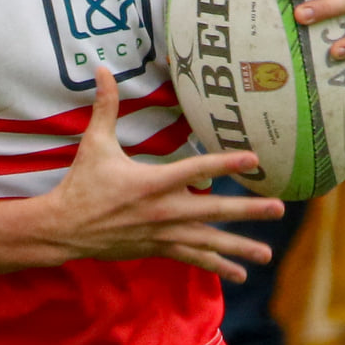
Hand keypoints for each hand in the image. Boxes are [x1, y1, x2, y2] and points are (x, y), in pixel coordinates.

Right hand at [39, 68, 282, 279]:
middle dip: (248, 210)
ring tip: (267, 254)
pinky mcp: (160, 248)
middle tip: (279, 209)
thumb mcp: (95, 144)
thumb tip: (101, 69)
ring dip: (240, 247)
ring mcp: (164, 233)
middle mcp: (164, 210)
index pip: (196, 169)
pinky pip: (194, 258)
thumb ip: (105, 107)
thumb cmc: (82, 185)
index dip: (226, 163)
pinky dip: (217, 266)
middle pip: (214, 209)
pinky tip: (240, 274)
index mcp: (152, 182)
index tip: (254, 160)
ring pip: (209, 240)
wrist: (66, 229)